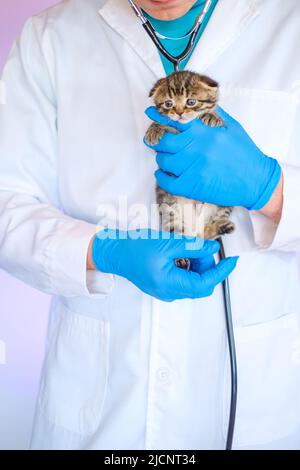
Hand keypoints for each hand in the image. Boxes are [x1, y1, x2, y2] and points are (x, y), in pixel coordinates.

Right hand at [92, 229, 237, 301]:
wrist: (114, 252)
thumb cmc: (135, 248)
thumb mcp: (167, 243)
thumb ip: (192, 247)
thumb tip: (213, 249)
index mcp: (169, 284)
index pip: (204, 284)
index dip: (221, 272)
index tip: (232, 260)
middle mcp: (168, 292)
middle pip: (200, 284)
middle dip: (207, 266)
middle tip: (202, 247)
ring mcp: (165, 291)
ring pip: (193, 282)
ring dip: (197, 265)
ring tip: (188, 248)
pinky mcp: (163, 286)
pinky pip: (183, 280)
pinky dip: (189, 267)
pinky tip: (181, 254)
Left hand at [144, 106, 281, 210]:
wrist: (256, 181)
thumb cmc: (246, 154)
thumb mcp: (233, 128)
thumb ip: (215, 115)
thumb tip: (202, 105)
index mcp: (204, 133)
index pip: (175, 120)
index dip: (159, 115)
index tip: (149, 112)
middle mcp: (195, 149)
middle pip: (163, 142)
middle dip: (159, 140)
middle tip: (159, 141)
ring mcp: (192, 169)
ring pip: (163, 161)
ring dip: (162, 159)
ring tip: (168, 158)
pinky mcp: (192, 186)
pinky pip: (166, 182)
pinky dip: (161, 177)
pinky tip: (163, 173)